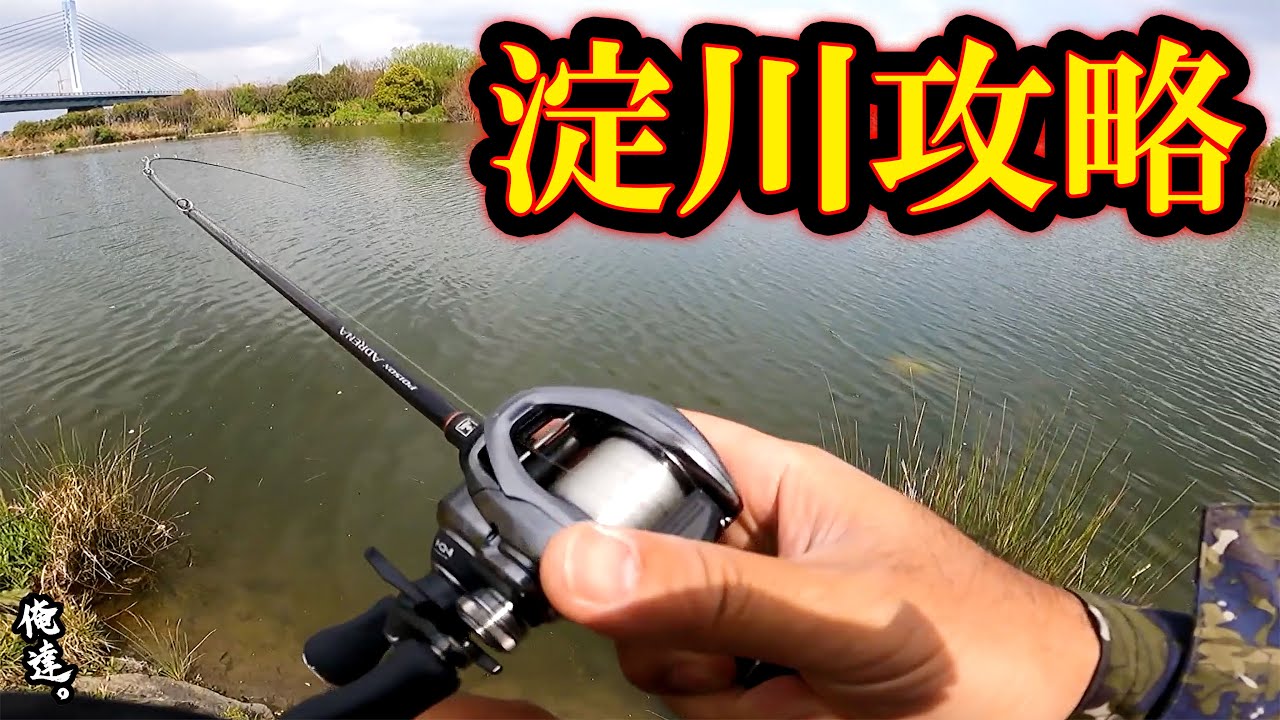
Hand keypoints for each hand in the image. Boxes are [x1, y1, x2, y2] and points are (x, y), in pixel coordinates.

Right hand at [422, 410, 1100, 718]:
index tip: (561, 537)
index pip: (649, 447)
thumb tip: (577, 563)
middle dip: (657, 608)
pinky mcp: (747, 685)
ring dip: (695, 676)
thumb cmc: (974, 641)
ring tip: (780, 682)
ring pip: (647, 640)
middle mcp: (744, 547)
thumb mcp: (837, 610)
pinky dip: (719, 712)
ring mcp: (743, 620)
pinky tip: (785, 708)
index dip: (596, 479)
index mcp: (767, 484)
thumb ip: (711, 590)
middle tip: (720, 639)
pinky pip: (682, 695)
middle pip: (628, 557)